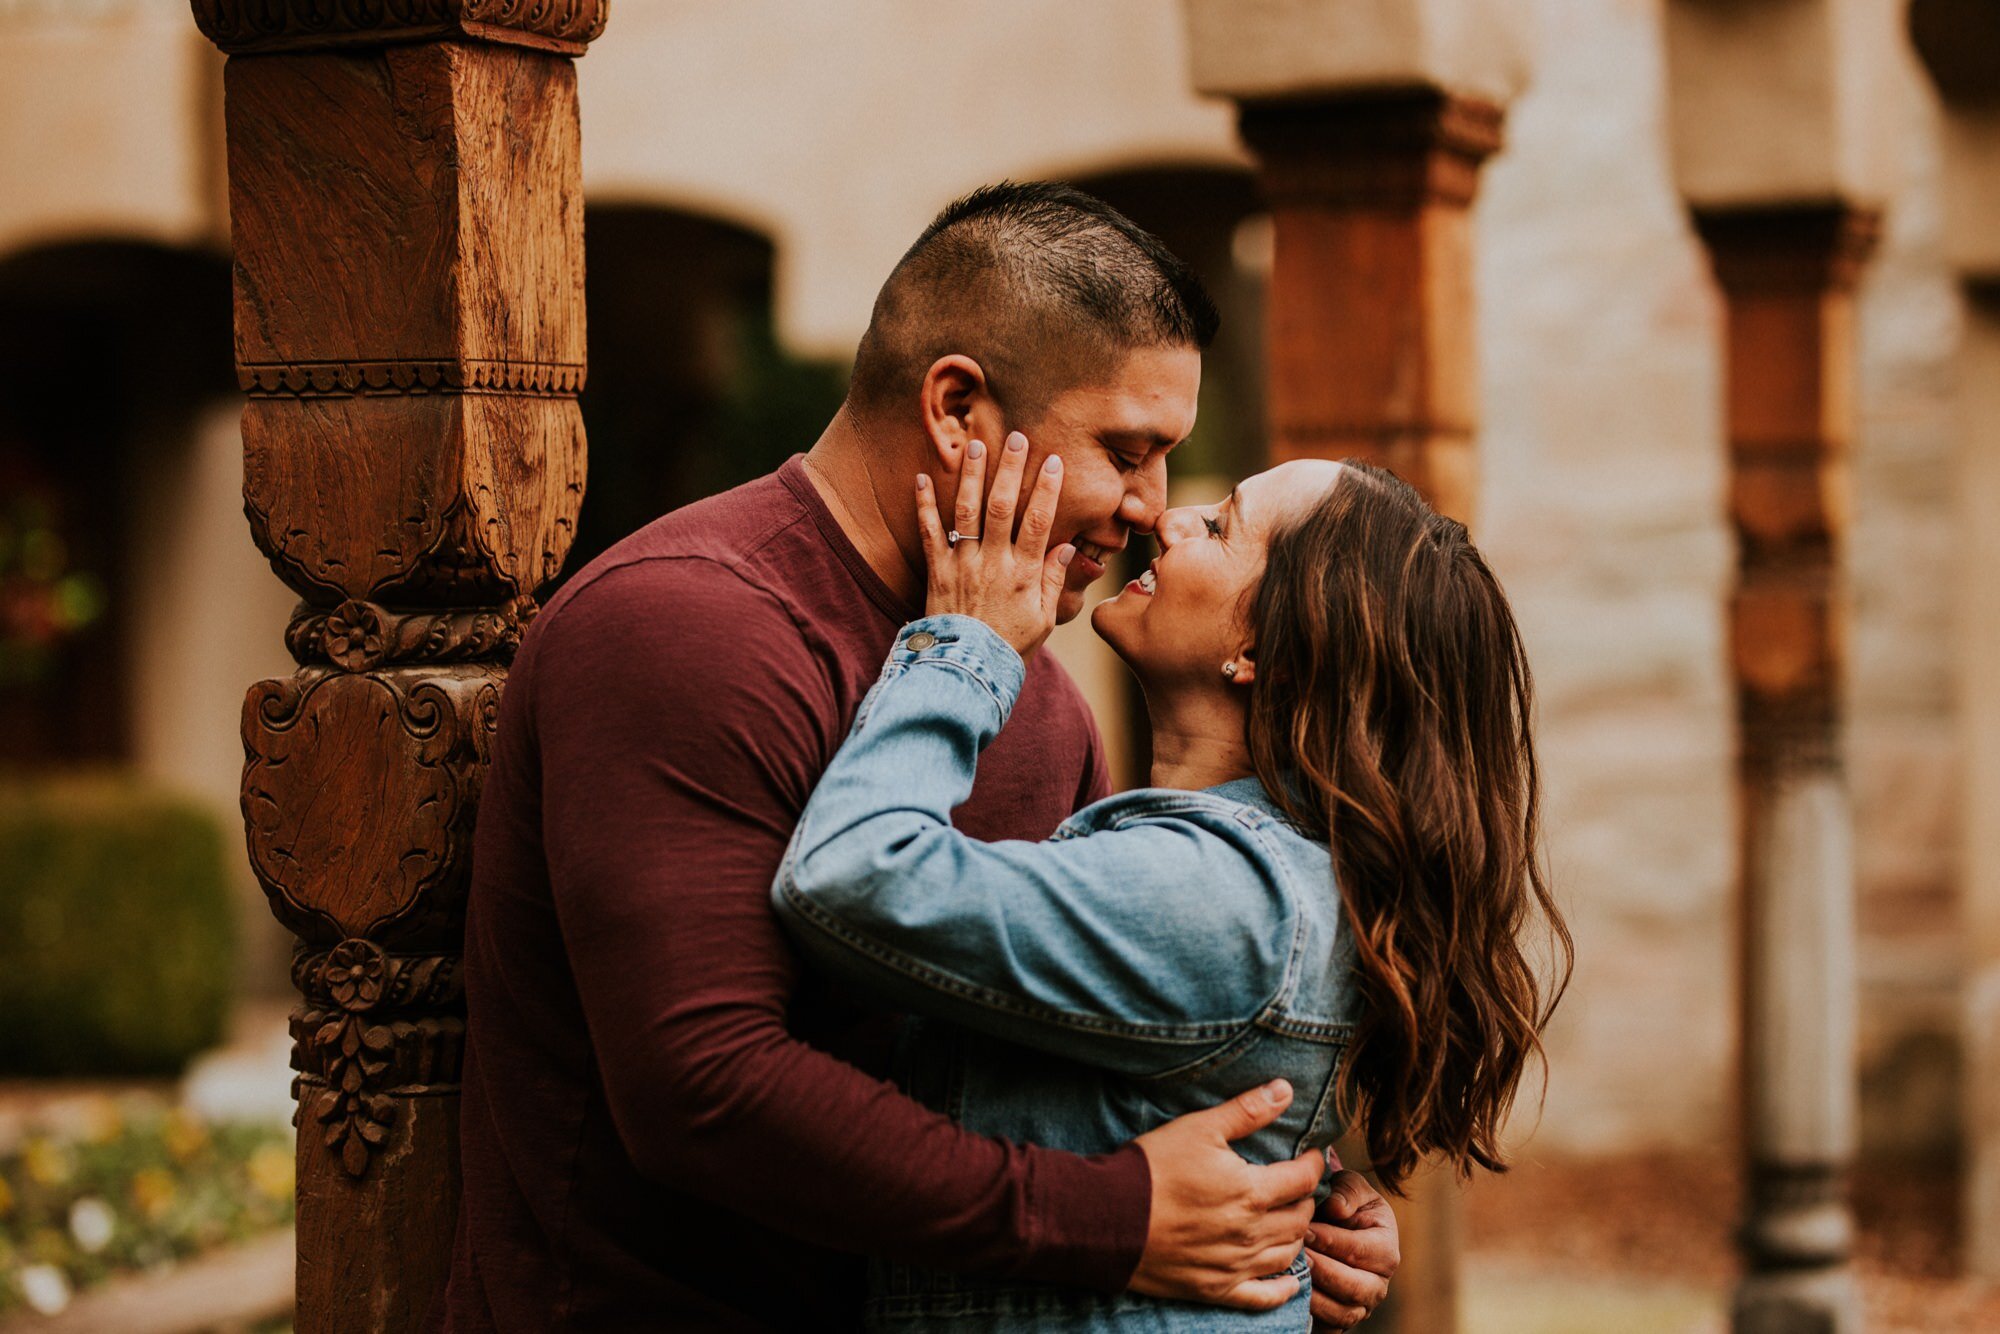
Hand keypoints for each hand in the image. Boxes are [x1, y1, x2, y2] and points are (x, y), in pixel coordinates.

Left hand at [915, 430, 1071, 657]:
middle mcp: (994, 563)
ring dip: (971, 475)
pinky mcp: (937, 572)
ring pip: (967, 511)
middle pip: (1004, 506)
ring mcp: (963, 565)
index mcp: (1024, 574)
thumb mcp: (1044, 620)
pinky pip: (929, 533)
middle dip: (1011, 469)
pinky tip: (920, 477)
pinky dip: (923, 504)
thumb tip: (1068, 547)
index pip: (1039, 522)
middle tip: (1017, 438)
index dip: (1048, 489)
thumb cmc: (1009, 647)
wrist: (966, 671)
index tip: (1054, 461)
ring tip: (975, 445)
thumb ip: (1053, 581)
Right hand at [1128, 1079, 1325, 1311]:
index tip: (1310, 1155)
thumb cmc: (1152, 1168)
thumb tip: (1285, 1090)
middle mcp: (1250, 1233)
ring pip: (1287, 1254)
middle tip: (1297, 1185)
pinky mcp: (1214, 1288)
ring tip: (1289, 1219)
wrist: (1106, 1216)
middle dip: (1304, 1198)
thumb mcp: (1199, 1128)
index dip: (1313, 1164)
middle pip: (1299, 1218)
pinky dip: (1282, 1289)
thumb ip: (1246, 1111)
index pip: (1303, 1179)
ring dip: (1296, 1235)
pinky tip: (1289, 1280)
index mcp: (1252, 1192)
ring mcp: (1234, 1265)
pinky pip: (1263, 1297)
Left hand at [1304, 1154, 1398, 1329]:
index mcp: (1386, 1248)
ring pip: (1342, 1312)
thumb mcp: (1348, 1186)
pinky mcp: (1340, 1320)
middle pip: (1357, 1287)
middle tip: (1298, 1254)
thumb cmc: (1340, 1202)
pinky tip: (1290, 1292)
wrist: (1328, 1225)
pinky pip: (1328, 1326)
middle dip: (1324, 1270)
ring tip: (1292, 1273)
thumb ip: (1346, 1190)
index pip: (1363, 1251)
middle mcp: (1378, 1282)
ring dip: (1315, 1294)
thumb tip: (1336, 1208)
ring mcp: (1360, 1305)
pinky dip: (1310, 1313)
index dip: (1333, 1241)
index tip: (1305, 1229)